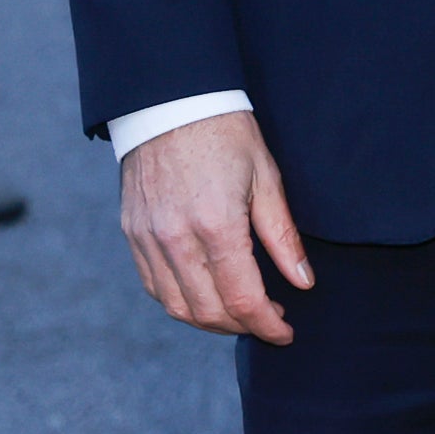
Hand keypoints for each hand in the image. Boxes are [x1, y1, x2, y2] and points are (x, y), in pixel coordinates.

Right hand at [118, 110, 313, 342]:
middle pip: (208, 312)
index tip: (285, 332)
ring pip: (177, 307)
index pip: (242, 300)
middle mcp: (176, 239)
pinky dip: (181, 301)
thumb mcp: (267, 178)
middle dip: (242, 326)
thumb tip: (302, 282)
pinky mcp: (132, 234)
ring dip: (210, 320)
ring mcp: (148, 239)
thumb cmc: (226, 133)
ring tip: (240, 311)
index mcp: (216, 225)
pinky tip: (205, 293)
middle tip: (269, 319)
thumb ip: (282, 236)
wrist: (170, 101)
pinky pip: (154, 286)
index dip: (267, 325)